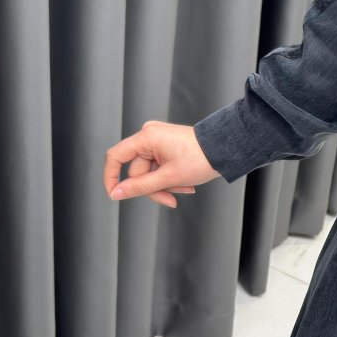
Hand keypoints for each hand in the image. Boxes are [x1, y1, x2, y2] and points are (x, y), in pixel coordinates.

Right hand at [104, 121, 219, 207]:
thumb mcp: (169, 177)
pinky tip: (186, 184)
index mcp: (146, 137)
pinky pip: (160, 168)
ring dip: (166, 185)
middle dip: (154, 188)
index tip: (114, 195)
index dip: (111, 178)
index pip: (115, 157)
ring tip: (185, 188)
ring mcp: (158, 141)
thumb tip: (117, 193)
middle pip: (138, 171)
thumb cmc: (202, 158)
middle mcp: (149, 135)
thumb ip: (140, 186)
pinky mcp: (166, 147)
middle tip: (171, 200)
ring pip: (150, 173)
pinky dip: (171, 179)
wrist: (226, 149)